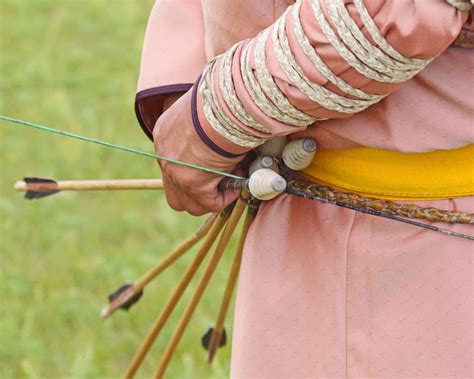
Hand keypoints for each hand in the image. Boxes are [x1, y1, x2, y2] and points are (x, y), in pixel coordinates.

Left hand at [153, 89, 242, 215]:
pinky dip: (225, 198)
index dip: (195, 171)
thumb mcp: (205, 114)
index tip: (215, 165)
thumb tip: (223, 138)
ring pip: (188, 204)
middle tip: (218, 182)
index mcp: (165, 135)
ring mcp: (175, 172)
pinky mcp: (192, 184)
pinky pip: (209, 204)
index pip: (173, 164)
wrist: (223, 105)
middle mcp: (164, 156)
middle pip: (173, 190)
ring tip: (230, 181)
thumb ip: (206, 129)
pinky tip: (236, 184)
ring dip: (210, 198)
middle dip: (195, 193)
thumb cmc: (220, 103)